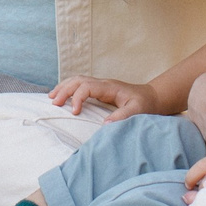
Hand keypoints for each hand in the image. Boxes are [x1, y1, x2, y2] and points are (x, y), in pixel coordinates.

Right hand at [45, 75, 161, 117]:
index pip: (87, 86)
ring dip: (64, 87)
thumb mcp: (137, 111)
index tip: (75, 113)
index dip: (78, 98)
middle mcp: (103, 83)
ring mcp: (101, 85)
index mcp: (109, 87)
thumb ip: (122, 116)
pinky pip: (81, 85)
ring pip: (77, 80)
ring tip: (52, 98)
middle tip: (54, 103)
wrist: (153, 97)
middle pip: (78, 80)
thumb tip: (103, 125)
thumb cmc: (145, 104)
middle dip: (64, 90)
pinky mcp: (100, 89)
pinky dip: (69, 89)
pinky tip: (63, 96)